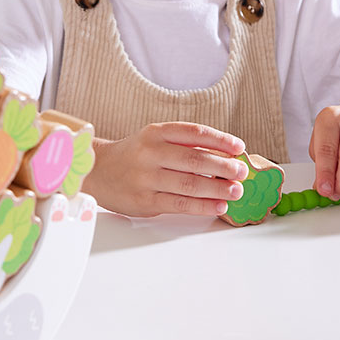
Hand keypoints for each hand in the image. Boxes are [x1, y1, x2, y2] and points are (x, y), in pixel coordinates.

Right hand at [83, 122, 249, 217]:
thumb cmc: (134, 155)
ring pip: (190, 184)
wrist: (98, 172)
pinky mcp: (144, 201)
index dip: (220, 140)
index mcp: (156, 132)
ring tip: (235, 191)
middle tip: (242, 171)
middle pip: (195, 160)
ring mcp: (146, 178)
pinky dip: (202, 206)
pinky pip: (179, 204)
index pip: (194, 133)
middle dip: (224, 166)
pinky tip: (218, 206)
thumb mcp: (154, 139)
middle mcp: (150, 152)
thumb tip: (224, 156)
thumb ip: (183, 145)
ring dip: (217, 189)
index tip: (239, 147)